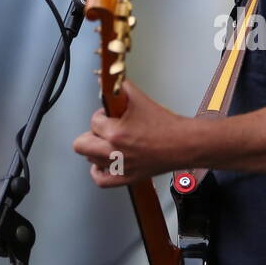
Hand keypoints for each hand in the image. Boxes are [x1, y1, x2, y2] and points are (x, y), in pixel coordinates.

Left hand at [72, 80, 188, 186]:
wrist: (184, 144)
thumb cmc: (167, 126)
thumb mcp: (141, 99)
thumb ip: (121, 89)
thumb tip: (109, 83)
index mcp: (116, 132)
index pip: (93, 121)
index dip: (101, 115)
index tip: (110, 115)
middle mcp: (115, 152)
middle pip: (81, 144)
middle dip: (91, 133)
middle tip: (103, 129)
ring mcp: (120, 167)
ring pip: (89, 159)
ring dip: (95, 149)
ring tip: (107, 142)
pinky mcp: (127, 177)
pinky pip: (101, 180)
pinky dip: (98, 171)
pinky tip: (102, 163)